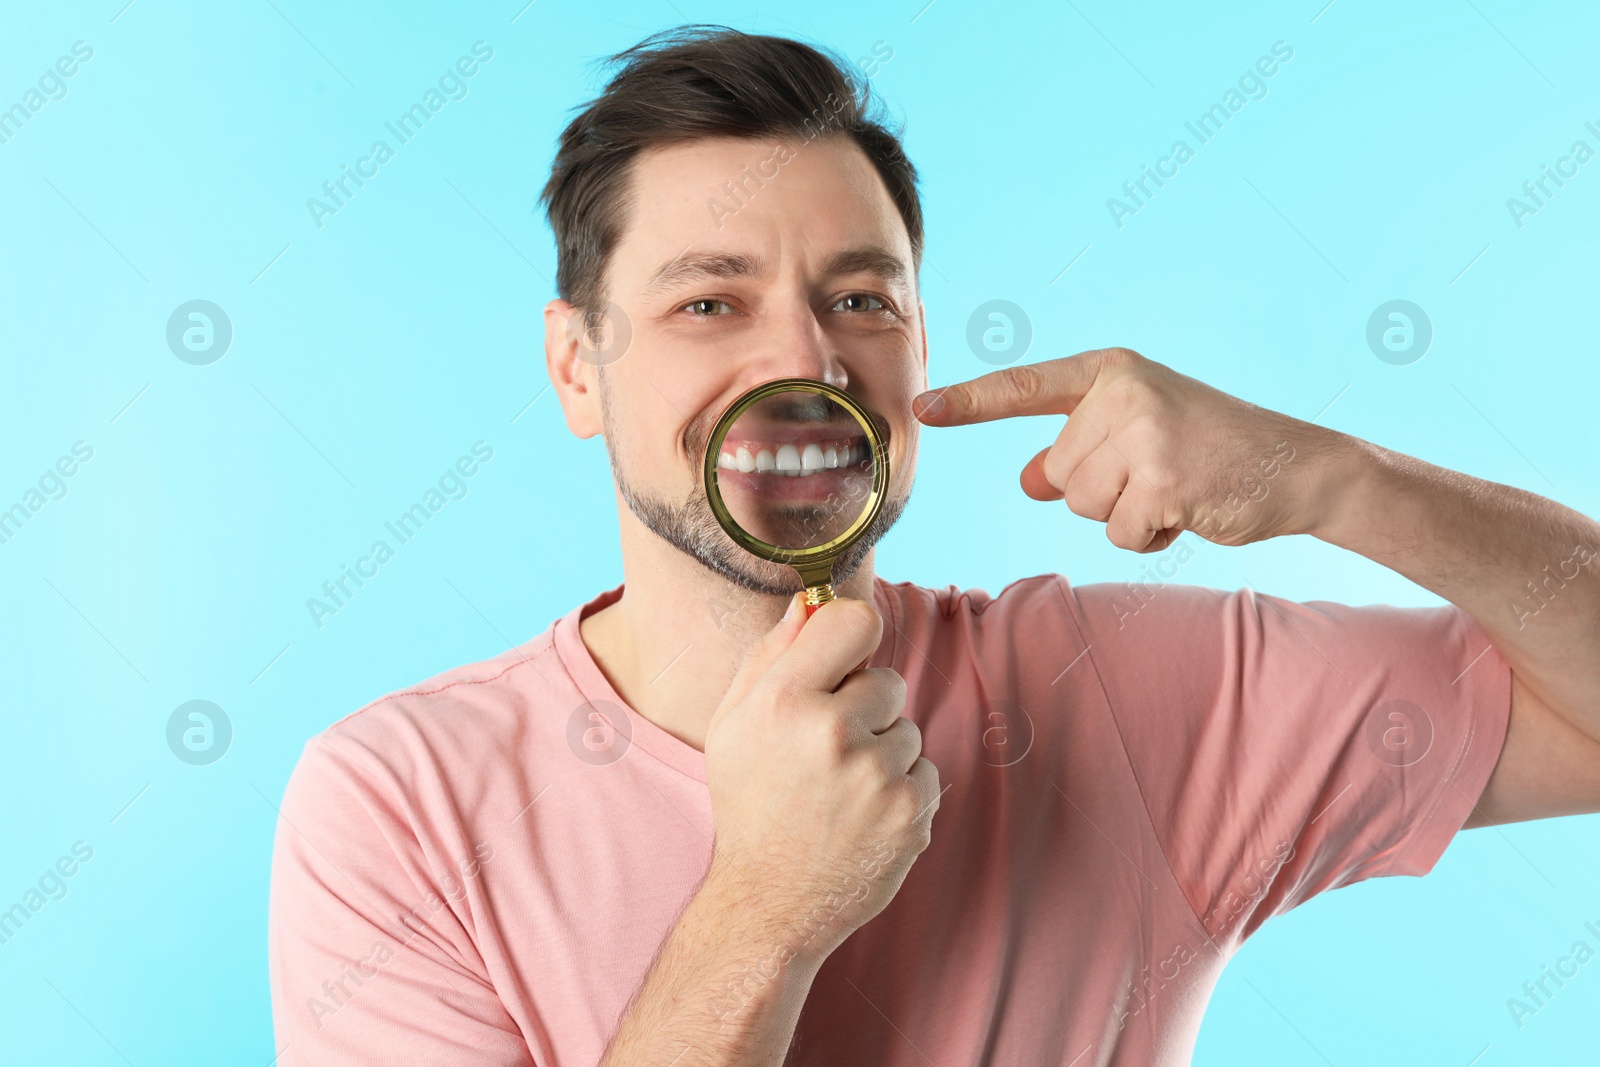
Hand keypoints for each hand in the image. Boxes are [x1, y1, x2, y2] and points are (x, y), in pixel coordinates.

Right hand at [703, 594, 940, 964]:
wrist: (769, 904)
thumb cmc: (750, 803)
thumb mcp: (734, 722)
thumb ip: (773, 653)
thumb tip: (812, 600)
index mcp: (784, 700)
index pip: (854, 620)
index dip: (852, 636)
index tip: (844, 657)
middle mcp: (833, 732)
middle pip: (886, 679)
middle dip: (864, 707)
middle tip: (826, 750)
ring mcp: (877, 775)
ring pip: (906, 729)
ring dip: (883, 751)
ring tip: (840, 791)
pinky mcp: (911, 813)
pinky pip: (924, 772)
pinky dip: (901, 790)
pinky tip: (862, 816)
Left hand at [914, 347, 1353, 550]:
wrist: (1298, 466)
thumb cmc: (1211, 450)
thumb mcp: (1139, 435)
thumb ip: (1079, 449)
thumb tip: (1029, 479)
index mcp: (1111, 372)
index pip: (1025, 387)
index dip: (970, 402)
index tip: (922, 409)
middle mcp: (1122, 393)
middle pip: (1057, 473)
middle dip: (1099, 491)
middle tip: (1160, 472)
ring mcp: (1143, 433)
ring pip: (1082, 506)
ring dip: (1125, 515)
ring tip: (1175, 488)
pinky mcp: (1162, 478)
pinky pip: (1120, 532)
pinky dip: (1151, 537)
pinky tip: (1189, 509)